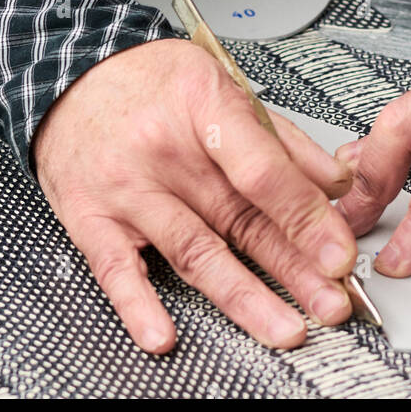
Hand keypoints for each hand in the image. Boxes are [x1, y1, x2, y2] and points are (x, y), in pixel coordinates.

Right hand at [32, 38, 358, 352]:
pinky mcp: (91, 220)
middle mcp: (162, 149)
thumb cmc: (150, 81)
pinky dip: (140, 307)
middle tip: (333, 303)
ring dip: (243, 297)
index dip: (305, 216)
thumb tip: (335, 182)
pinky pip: (117, 271)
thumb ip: (279, 137)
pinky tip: (164, 335)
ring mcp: (125, 188)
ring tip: (285, 327)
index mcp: (201, 105)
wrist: (72, 77)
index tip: (338, 252)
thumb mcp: (220, 82)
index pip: (261, 170)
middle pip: (238, 219)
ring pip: (193, 252)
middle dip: (293, 268)